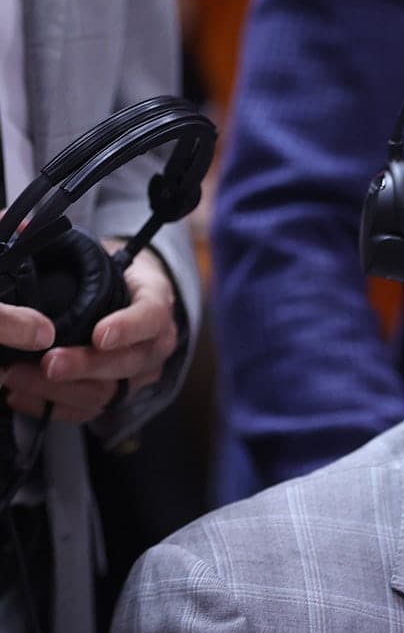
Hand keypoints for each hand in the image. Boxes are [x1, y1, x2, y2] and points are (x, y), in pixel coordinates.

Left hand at [1, 242, 177, 422]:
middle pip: (127, 362)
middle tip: (49, 363)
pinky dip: (53, 406)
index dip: (127, 327)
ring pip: (107, 392)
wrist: (133, 298)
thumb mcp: (103, 253)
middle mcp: (156, 342)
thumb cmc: (114, 275)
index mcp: (156, 301)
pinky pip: (90, 410)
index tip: (99, 334)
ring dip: (60, 389)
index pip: (151, 316)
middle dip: (86, 365)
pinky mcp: (117, 393)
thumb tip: (19, 223)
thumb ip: (65, 243)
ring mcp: (138, 372)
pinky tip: (22, 396)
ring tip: (18, 378)